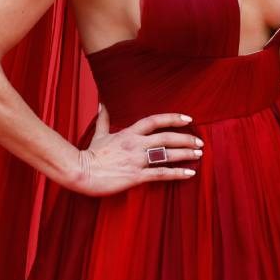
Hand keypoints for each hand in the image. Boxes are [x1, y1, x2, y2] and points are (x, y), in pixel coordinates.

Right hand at [68, 106, 200, 195]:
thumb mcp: (99, 134)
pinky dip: (177, 173)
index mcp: (129, 132)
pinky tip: (190, 173)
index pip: (155, 121)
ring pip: (167, 154)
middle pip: (167, 137)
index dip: (173, 118)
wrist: (79, 172)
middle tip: (200, 142)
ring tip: (199, 155)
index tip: (188, 119)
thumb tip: (102, 103)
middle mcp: (136, 144)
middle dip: (186, 139)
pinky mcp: (135, 175)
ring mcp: (136, 159)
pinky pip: (161, 173)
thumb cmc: (89, 155)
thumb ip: (105, 119)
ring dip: (185, 154)